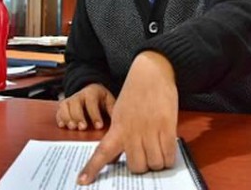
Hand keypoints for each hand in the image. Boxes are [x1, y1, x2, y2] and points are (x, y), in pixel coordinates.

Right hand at [55, 83, 115, 130]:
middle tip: (83, 128)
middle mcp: (79, 95)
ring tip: (72, 127)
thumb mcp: (109, 100)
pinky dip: (60, 118)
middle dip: (79, 117)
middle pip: (76, 104)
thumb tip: (119, 123)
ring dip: (68, 117)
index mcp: (92, 92)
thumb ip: (112, 110)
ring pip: (65, 106)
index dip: (95, 115)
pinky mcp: (64, 105)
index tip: (99, 126)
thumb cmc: (101, 99)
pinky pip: (59, 111)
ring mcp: (70, 99)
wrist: (91, 91)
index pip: (92, 103)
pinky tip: (63, 125)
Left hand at [78, 51, 178, 184]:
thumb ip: (118, 135)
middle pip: (136, 166)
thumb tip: (115, 158)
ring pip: (154, 163)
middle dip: (142, 167)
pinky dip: (169, 159)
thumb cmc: (135, 93)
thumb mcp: (120, 112)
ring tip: (158, 152)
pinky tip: (167, 152)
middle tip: (145, 157)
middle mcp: (132, 131)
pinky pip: (169, 155)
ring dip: (157, 163)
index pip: (102, 152)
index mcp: (117, 127)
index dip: (92, 168)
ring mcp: (150, 129)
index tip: (82, 182)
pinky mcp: (167, 126)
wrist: (152, 72)